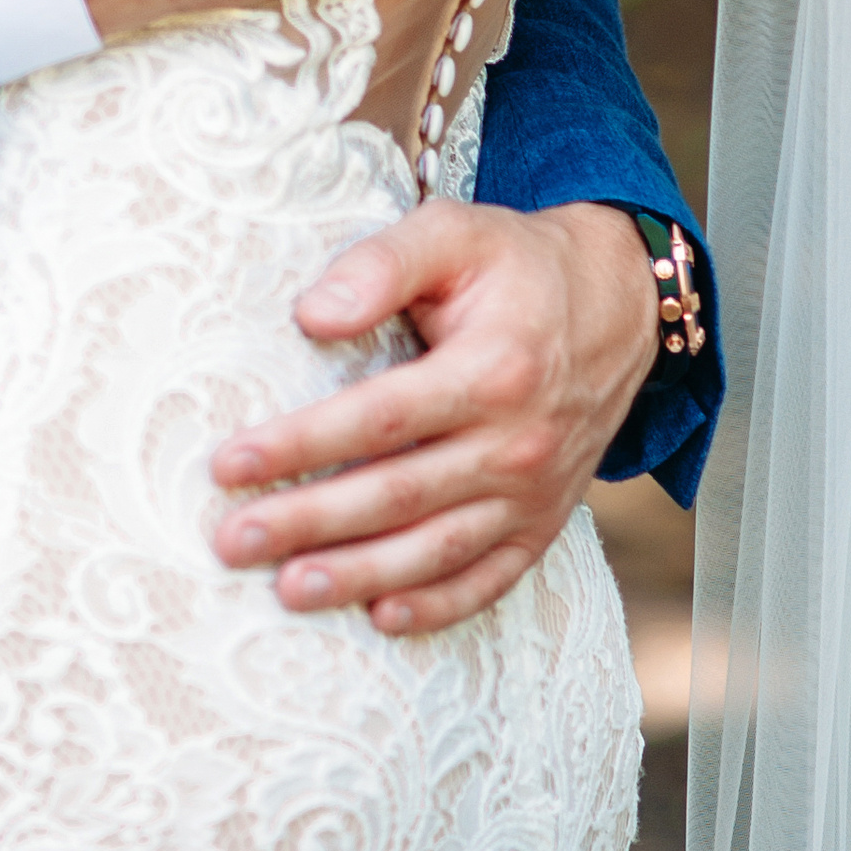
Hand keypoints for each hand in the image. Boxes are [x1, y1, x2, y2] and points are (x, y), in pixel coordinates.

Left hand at [207, 199, 660, 631]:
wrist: (621, 307)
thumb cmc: (518, 265)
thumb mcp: (454, 234)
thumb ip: (381, 265)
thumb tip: (311, 315)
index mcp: (493, 369)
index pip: (379, 419)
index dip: (301, 445)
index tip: (230, 464)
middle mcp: (517, 442)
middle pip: (397, 495)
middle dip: (308, 522)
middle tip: (231, 542)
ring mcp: (534, 492)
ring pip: (436, 548)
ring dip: (360, 575)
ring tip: (289, 589)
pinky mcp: (544, 522)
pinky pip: (491, 578)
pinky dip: (438, 604)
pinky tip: (382, 616)